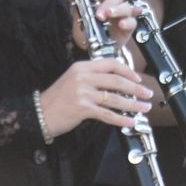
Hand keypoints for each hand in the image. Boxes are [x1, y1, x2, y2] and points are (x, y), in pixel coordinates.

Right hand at [39, 58, 153, 137]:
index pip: (111, 63)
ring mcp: (83, 92)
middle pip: (117, 80)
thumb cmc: (57, 99)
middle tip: (148, 94)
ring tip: (144, 108)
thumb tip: (117, 84)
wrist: (38, 114)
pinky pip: (107, 113)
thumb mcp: (73, 80)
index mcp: (82, 67)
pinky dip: (121, 119)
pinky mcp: (83, 108)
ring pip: (115, 98)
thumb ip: (92, 78)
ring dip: (133, 104)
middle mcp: (83, 77)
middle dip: (136, 88)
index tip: (138, 79)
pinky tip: (129, 122)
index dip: (128, 71)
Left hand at [73, 0, 143, 48]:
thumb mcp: (77, 11)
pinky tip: (121, 23)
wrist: (95, 46)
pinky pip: (132, 19)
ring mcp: (124, 8)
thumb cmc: (89, 24)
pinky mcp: (129, 23)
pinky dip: (127, 20)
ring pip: (125, 1)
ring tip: (103, 15)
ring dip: (115, 6)